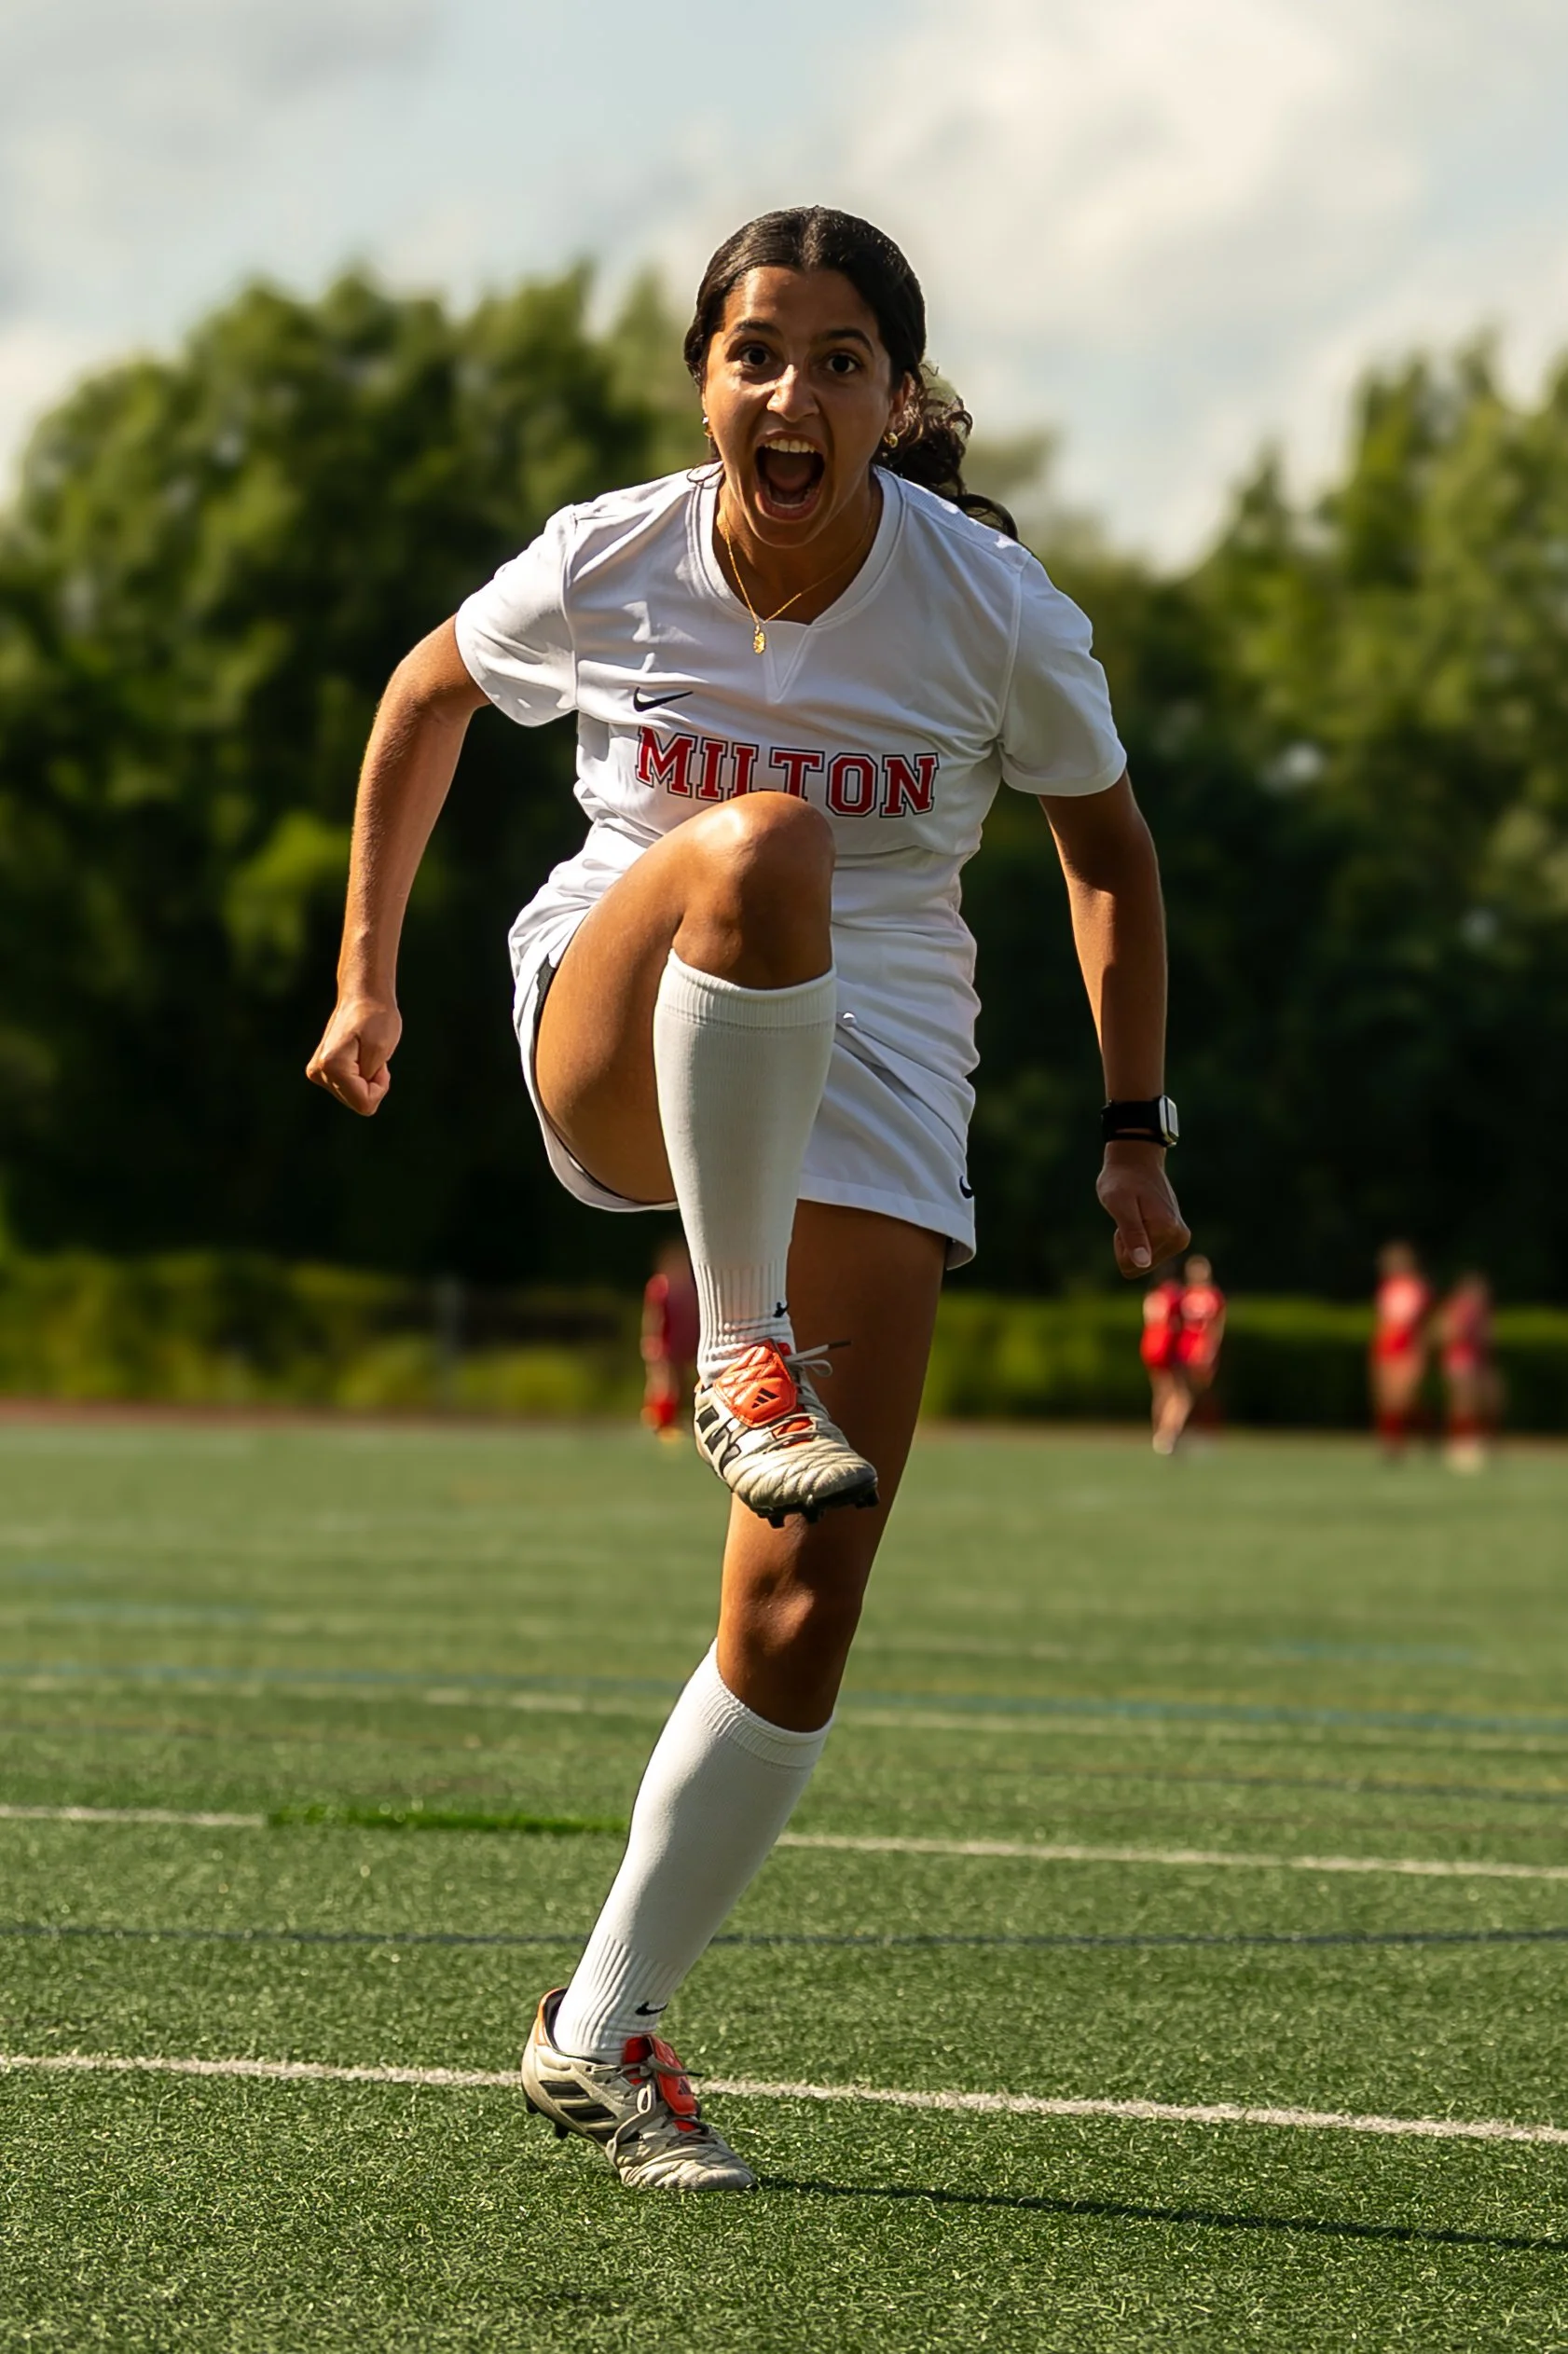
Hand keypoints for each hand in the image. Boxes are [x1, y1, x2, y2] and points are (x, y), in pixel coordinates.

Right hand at [306, 994, 401, 1116]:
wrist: (363, 996)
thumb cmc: (377, 1017)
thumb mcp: (381, 1049)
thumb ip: (370, 1079)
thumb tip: (361, 1099)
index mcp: (332, 1066)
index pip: (365, 1103)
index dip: (380, 1087)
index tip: (381, 1064)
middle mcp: (319, 1071)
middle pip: (357, 1102)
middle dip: (372, 1083)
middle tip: (373, 1056)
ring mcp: (317, 1072)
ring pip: (352, 1097)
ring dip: (365, 1079)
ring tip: (364, 1053)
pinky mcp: (319, 1071)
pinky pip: (347, 1089)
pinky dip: (358, 1076)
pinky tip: (357, 1056)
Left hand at [1097, 1141, 1189, 1277]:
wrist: (1136, 1161)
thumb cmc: (1122, 1180)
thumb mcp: (1119, 1205)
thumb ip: (1132, 1234)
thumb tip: (1144, 1263)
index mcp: (1167, 1231)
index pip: (1131, 1265)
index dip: (1120, 1243)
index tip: (1126, 1217)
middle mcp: (1180, 1238)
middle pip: (1141, 1265)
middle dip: (1128, 1243)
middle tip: (1130, 1215)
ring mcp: (1181, 1238)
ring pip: (1145, 1260)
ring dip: (1134, 1239)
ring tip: (1136, 1213)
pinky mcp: (1178, 1237)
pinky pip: (1151, 1253)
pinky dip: (1141, 1236)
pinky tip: (1143, 1215)